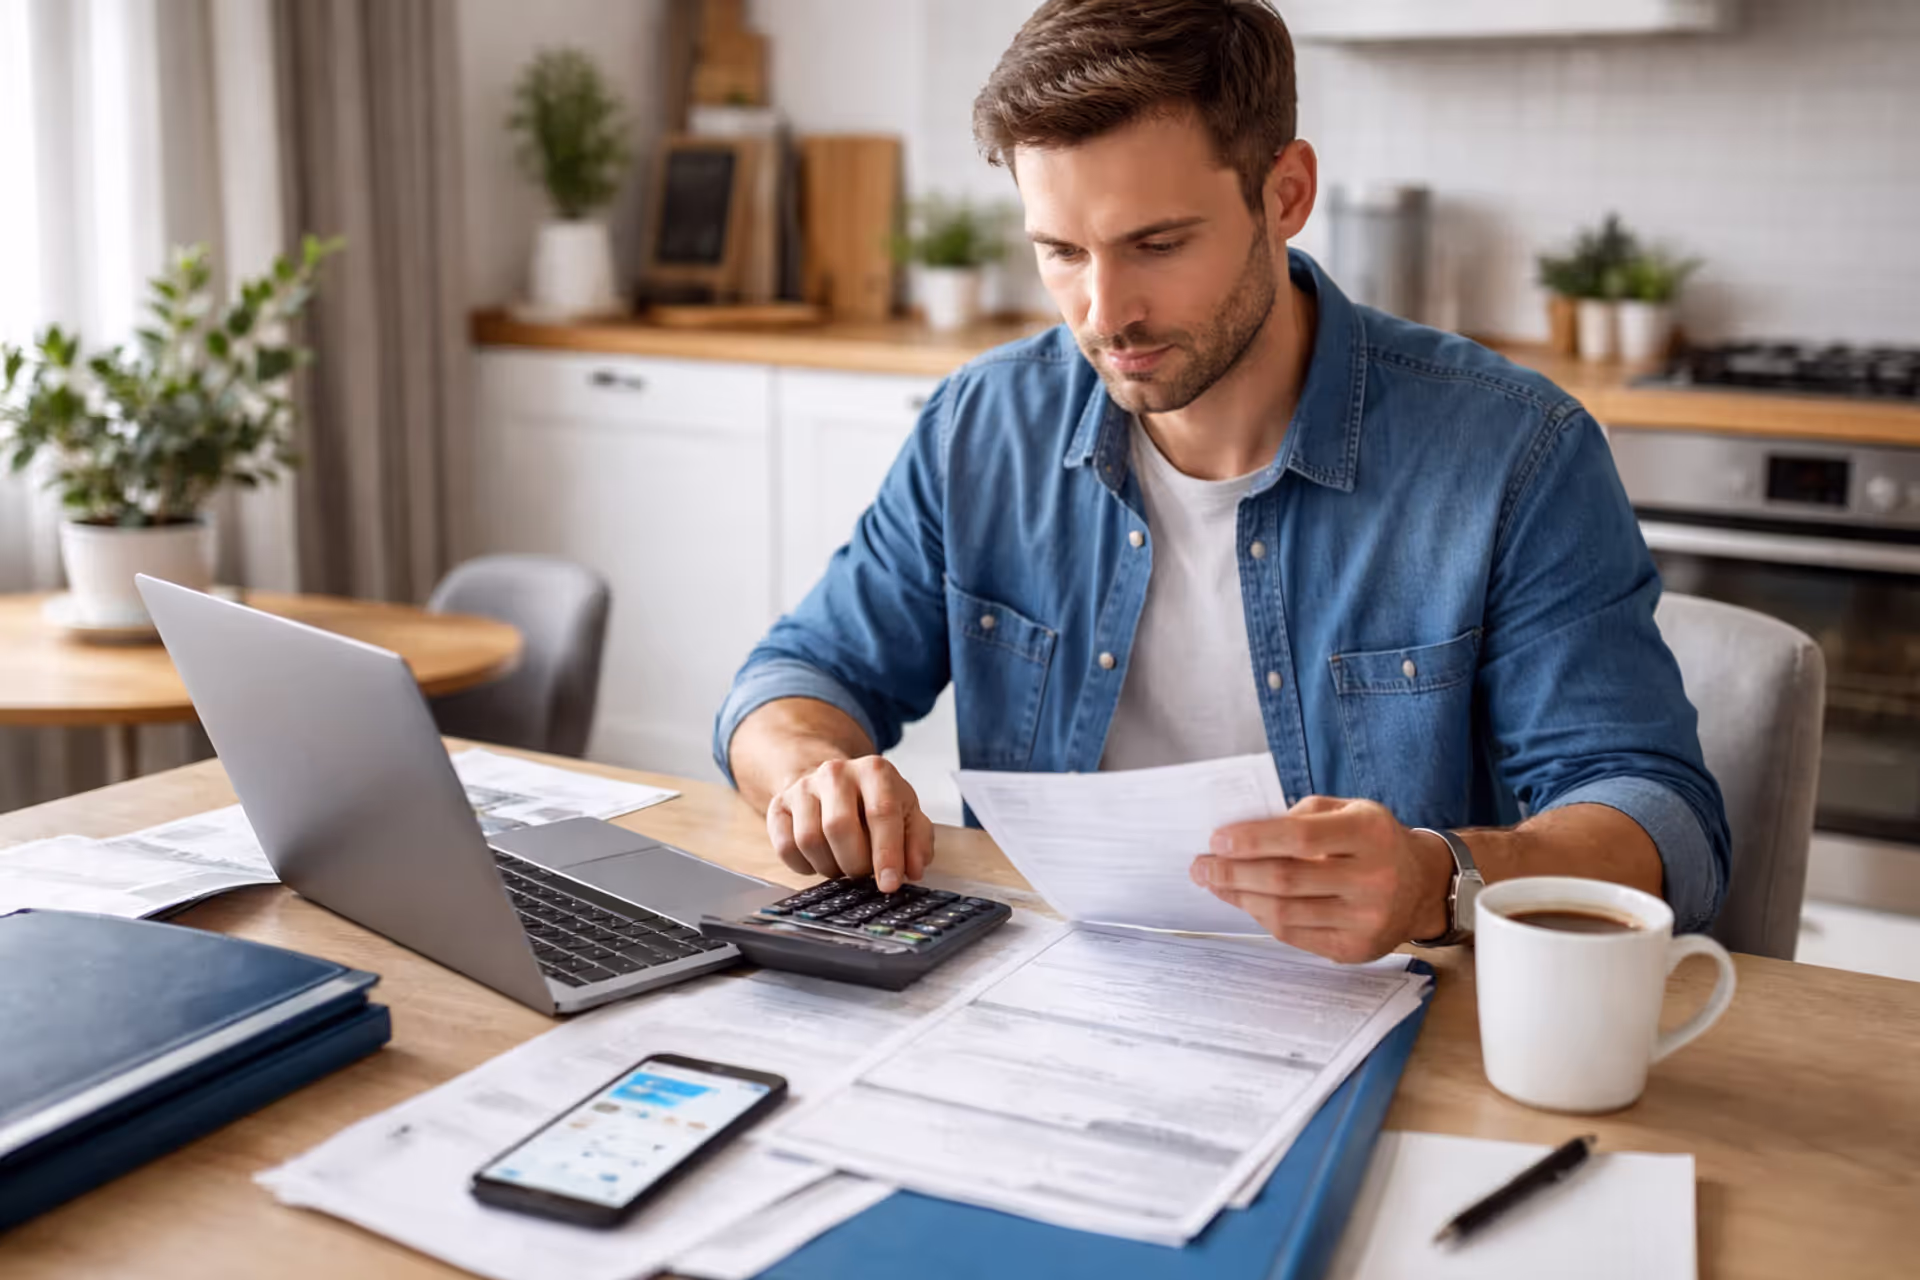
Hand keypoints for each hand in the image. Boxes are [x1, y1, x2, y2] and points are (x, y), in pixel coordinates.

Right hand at [766, 756, 934, 891]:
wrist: (835, 784)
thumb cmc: (875, 803)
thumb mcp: (907, 814)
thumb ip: (918, 841)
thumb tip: (914, 869)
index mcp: (874, 770)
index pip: (880, 813)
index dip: (886, 853)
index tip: (889, 884)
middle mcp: (835, 772)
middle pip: (839, 827)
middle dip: (854, 863)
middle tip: (863, 873)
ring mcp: (803, 787)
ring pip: (809, 840)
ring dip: (830, 866)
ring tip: (843, 864)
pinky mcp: (778, 805)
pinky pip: (785, 847)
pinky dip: (805, 866)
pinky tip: (821, 860)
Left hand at [1189, 795, 1453, 963]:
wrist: (1422, 885)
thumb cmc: (1372, 840)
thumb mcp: (1348, 809)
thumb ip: (1300, 815)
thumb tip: (1241, 835)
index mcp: (1369, 833)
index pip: (1300, 837)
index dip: (1252, 840)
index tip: (1216, 840)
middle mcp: (1373, 878)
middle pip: (1286, 880)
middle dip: (1233, 873)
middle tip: (1200, 866)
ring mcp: (1366, 919)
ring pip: (1284, 912)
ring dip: (1240, 897)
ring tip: (1214, 883)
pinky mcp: (1356, 949)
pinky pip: (1294, 935)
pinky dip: (1261, 916)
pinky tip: (1245, 901)